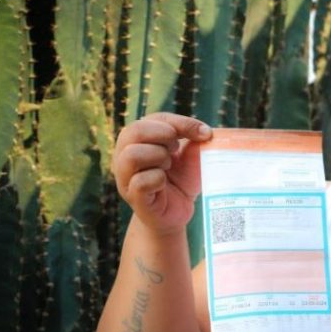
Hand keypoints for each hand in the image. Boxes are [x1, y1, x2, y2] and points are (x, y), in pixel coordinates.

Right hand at [113, 112, 212, 235]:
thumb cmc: (181, 180)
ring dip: (158, 157)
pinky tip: (164, 184)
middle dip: (164, 136)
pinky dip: (157, 179)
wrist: (177, 213)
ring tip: (168, 166)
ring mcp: (125, 176)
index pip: (155, 118)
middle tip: (177, 149)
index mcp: (139, 139)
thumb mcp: (191, 157)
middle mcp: (125, 154)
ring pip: (133, 155)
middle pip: (134, 131)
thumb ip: (195, 142)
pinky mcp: (133, 196)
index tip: (205, 133)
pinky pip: (140, 181)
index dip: (181, 123)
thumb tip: (206, 132)